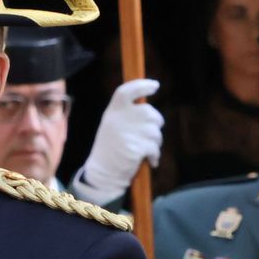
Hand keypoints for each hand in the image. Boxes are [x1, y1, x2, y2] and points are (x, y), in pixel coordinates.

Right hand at [69, 79, 163, 204]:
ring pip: (155, 132)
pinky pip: (155, 148)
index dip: (142, 85)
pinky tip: (149, 160)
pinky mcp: (136, 148)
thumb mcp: (112, 126)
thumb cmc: (110, 150)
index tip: (155, 85)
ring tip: (145, 151)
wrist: (103, 174)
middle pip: (150, 113)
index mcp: (113, 112)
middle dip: (155, 124)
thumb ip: (126, 115)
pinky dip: (155, 155)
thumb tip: (148, 110)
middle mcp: (120, 120)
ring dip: (155, 142)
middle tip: (150, 136)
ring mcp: (128, 133)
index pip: (127, 91)